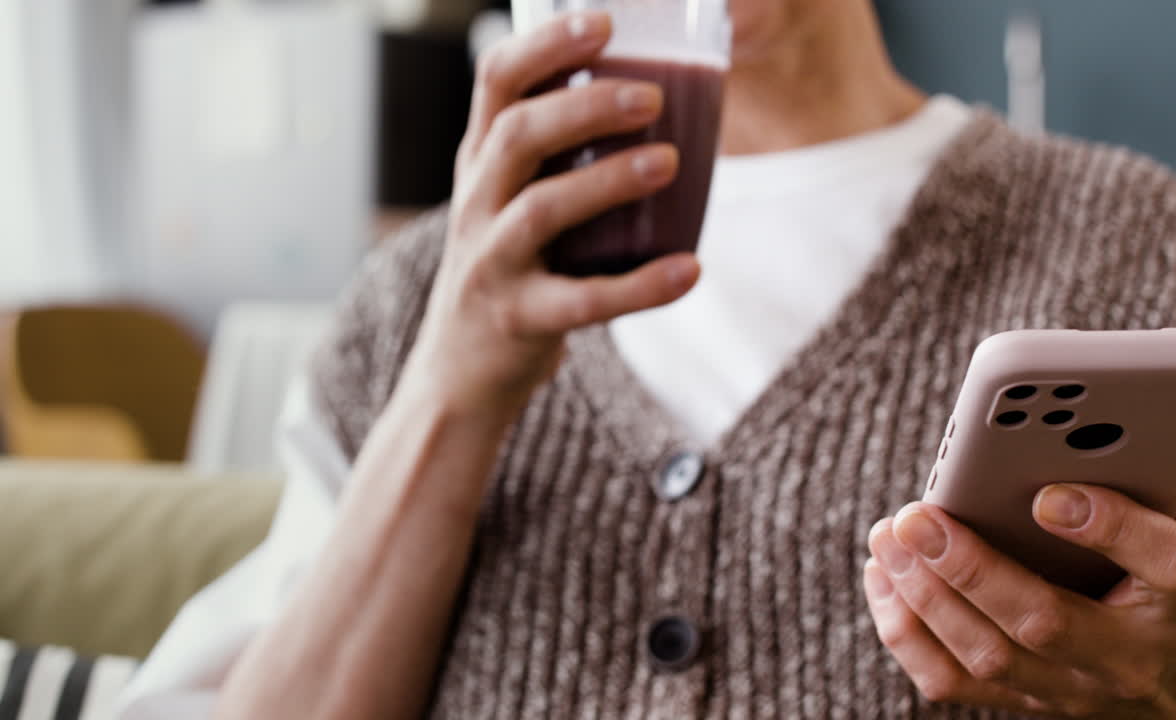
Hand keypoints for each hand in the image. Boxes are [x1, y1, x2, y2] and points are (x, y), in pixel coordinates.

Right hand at [406, 11, 699, 413]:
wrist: (459, 370)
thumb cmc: (505, 267)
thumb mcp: (507, 200)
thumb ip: (553, 154)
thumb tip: (649, 91)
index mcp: (481, 163)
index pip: (496, 84)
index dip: (545, 45)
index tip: (603, 21)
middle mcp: (476, 204)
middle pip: (518, 136)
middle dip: (584, 107)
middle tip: (652, 97)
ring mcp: (492, 264)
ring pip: (542, 211)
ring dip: (608, 181)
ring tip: (669, 162)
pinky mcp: (520, 320)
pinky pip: (583, 302)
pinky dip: (641, 286)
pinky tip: (690, 268)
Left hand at [864, 477, 1175, 718]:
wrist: (1170, 698)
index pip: (1161, 564)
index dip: (1108, 525)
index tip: (1049, 494)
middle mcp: (1120, 656)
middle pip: (1043, 620)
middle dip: (971, 567)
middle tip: (918, 516)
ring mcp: (1064, 687)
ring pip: (985, 654)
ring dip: (925, 594)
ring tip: (891, 536)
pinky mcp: (1017, 700)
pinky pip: (949, 681)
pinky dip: (904, 630)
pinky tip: (884, 575)